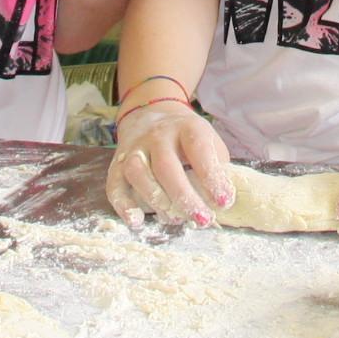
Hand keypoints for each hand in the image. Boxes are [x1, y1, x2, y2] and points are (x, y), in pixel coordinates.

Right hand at [106, 98, 234, 230]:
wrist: (151, 115)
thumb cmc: (188, 140)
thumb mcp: (209, 143)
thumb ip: (216, 169)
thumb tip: (221, 204)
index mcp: (187, 128)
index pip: (199, 150)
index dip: (212, 177)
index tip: (224, 202)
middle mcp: (158, 135)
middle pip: (166, 166)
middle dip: (184, 197)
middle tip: (202, 220)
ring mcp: (135, 149)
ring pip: (138, 173)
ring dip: (156, 201)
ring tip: (174, 220)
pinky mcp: (116, 165)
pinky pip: (114, 185)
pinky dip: (123, 206)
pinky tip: (136, 221)